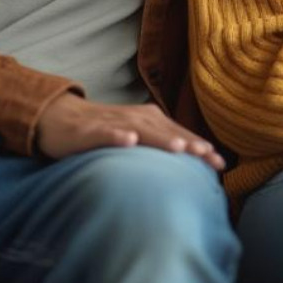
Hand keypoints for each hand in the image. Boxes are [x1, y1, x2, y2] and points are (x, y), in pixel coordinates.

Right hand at [35, 94, 226, 169]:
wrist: (61, 118)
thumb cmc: (105, 131)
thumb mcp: (137, 137)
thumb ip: (159, 146)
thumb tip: (190, 164)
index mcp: (150, 121)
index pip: (180, 136)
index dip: (200, 148)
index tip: (221, 164)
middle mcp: (137, 118)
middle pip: (167, 132)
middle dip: (190, 144)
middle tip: (209, 157)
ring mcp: (114, 123)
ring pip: (141, 130)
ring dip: (161, 138)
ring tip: (180, 149)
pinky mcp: (90, 131)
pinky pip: (106, 133)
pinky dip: (117, 136)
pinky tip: (128, 141)